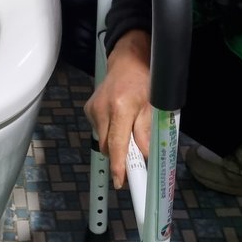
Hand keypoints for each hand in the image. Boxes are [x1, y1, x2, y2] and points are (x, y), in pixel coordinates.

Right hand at [83, 30, 152, 187]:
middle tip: (134, 158)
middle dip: (120, 156)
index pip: (117, 144)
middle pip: (108, 146)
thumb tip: (146, 156)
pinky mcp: (89, 109)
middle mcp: (102, 109)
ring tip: (128, 130)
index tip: (120, 182)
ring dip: (115, 142)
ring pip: (103, 140)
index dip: (119, 166)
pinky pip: (99, 130)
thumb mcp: (153, 105)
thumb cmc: (144, 80)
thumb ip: (147, 132)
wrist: (127, 59)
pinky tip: (118, 120)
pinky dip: (110, 132)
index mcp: (121, 107)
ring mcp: (93, 109)